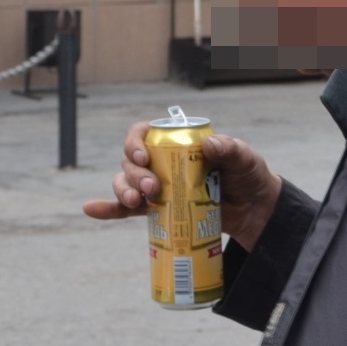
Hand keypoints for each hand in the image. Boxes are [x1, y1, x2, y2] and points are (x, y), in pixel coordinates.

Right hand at [82, 122, 283, 252]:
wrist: (254, 212)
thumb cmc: (248, 177)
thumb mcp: (245, 159)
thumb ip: (232, 149)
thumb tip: (210, 145)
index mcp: (176, 143)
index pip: (143, 133)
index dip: (135, 141)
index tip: (144, 155)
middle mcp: (161, 162)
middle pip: (131, 162)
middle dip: (134, 174)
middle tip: (152, 188)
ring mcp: (157, 187)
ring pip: (126, 184)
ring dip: (123, 191)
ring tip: (137, 202)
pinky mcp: (157, 211)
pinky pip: (127, 210)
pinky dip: (108, 209)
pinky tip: (92, 210)